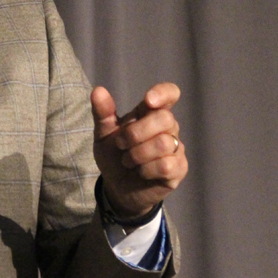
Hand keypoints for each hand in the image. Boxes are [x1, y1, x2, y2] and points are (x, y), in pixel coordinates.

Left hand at [91, 82, 187, 218]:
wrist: (117, 187)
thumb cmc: (113, 155)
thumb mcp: (103, 134)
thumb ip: (102, 113)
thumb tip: (98, 90)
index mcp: (150, 113)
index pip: (169, 93)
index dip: (163, 93)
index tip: (148, 100)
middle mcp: (168, 128)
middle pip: (165, 118)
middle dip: (135, 133)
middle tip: (120, 145)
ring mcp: (176, 148)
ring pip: (163, 143)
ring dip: (137, 154)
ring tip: (128, 161)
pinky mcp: (178, 169)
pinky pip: (166, 165)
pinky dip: (146, 170)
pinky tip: (140, 172)